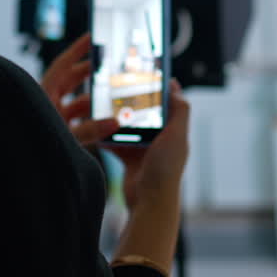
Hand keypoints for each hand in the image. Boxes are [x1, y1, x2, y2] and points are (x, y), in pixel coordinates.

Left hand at [41, 33, 118, 146]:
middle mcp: (46, 104)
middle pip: (71, 81)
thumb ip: (90, 131)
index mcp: (42, 95)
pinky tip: (107, 124)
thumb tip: (115, 122)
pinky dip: (91, 121)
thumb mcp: (63, 138)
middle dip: (91, 74)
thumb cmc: (30, 149)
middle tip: (111, 67)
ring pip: (76, 104)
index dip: (77, 50)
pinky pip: (77, 122)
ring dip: (94, 102)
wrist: (14, 171)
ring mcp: (50, 118)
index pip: (62, 65)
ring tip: (115, 98)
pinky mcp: (55, 134)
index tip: (92, 37)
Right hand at [104, 79, 190, 211]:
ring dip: (117, 120)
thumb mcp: (177, 134)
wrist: (150, 201)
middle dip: (131, 103)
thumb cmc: (166, 169)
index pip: (166, 105)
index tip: (142, 76)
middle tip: (116, 87)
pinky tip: (97, 129)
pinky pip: (116, 145)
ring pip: (128, 128)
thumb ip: (180, 110)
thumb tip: (175, 86)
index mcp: (174, 132)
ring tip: (104, 105)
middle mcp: (160, 141)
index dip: (156, 91)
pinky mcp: (130, 162)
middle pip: (144, 115)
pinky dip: (107, 138)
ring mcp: (145, 152)